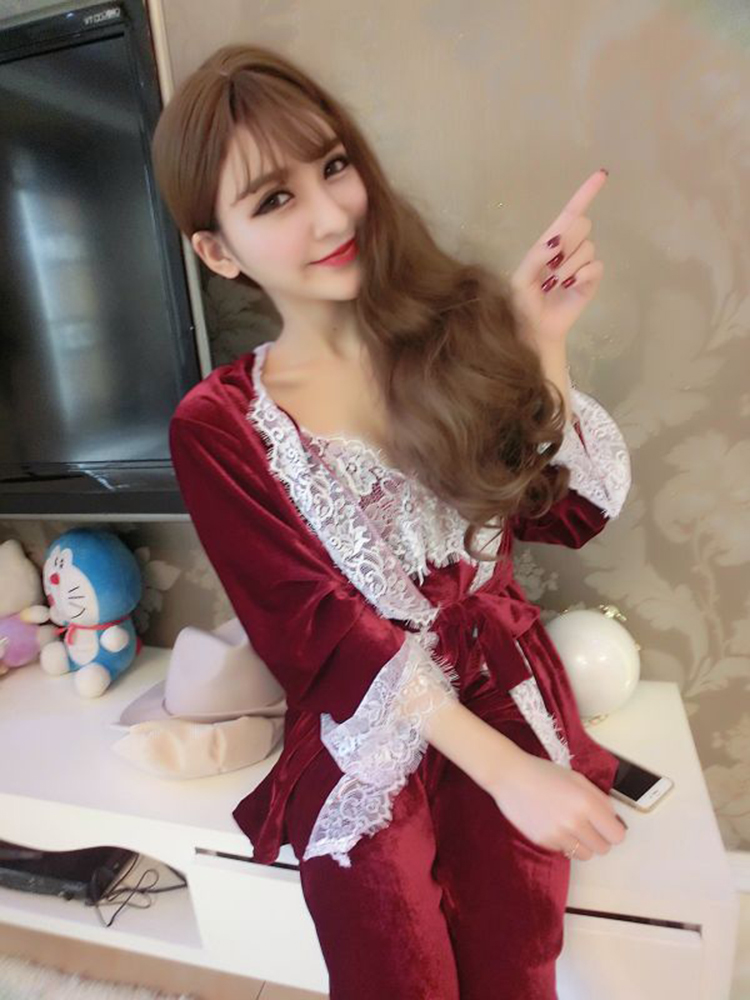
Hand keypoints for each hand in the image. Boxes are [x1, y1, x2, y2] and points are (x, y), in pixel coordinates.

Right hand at [489, 751, 626, 858]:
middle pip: (603, 849)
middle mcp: (575, 822)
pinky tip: (551, 824)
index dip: (612, 830)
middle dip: (598, 839)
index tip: (604, 824)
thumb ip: (600, 799)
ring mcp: (558, 835)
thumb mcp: (577, 779)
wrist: (510, 776)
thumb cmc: (544, 773)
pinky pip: (564, 851)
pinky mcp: (543, 842)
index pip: (617, 835)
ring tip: (569, 827)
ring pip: (584, 855)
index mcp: (587, 802)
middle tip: (587, 826)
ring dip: (581, 844)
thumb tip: (614, 820)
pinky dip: (562, 842)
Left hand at [510, 168, 607, 348]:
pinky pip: (595, 266)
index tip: (602, 174)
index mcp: (550, 243)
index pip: (571, 212)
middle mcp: (569, 248)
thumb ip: (534, 257)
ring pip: (588, 247)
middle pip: (582, 224)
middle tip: (552, 264)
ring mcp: (582, 264)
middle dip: (567, 241)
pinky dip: (582, 274)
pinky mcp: (591, 281)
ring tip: (555, 283)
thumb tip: (556, 242)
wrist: (534, 329)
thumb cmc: (523, 303)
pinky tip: (570, 285)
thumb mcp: (519, 278)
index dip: (586, 193)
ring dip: (569, 265)